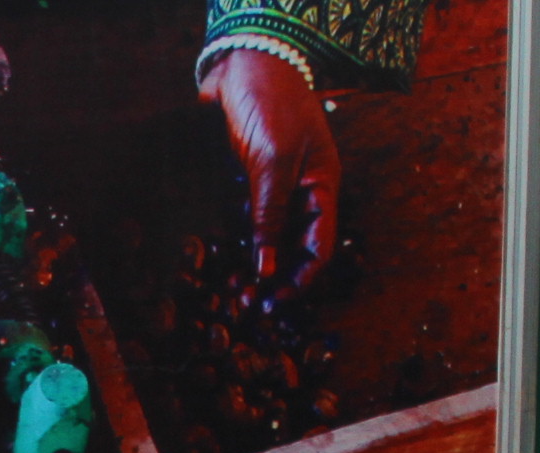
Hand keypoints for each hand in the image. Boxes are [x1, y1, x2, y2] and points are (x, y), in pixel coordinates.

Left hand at [202, 47, 340, 292]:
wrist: (243, 62)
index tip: (276, 301)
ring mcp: (271, 186)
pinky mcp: (243, 179)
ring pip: (264, 238)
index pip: (319, 246)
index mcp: (321, 187)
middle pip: (291, 247)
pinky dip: (232, 242)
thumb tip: (266, 268)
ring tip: (229, 289)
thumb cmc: (272, 103)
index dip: (301, 277)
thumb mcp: (275, 162)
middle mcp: (298, 191)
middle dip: (272, 277)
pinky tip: (218, 261)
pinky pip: (241, 220)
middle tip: (246, 303)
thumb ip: (270, 214)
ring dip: (249, 265)